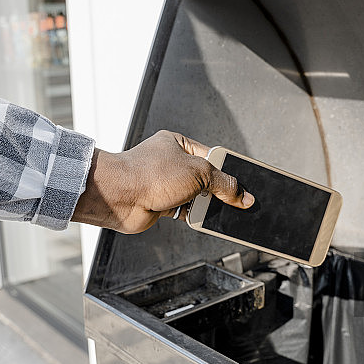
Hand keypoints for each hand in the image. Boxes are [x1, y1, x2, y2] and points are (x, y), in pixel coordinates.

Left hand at [72, 130, 254, 233]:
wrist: (119, 196)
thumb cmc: (148, 174)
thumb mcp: (198, 173)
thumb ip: (224, 183)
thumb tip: (243, 194)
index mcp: (179, 144)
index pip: (212, 156)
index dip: (229, 170)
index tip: (244, 182)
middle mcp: (171, 162)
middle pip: (206, 178)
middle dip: (218, 190)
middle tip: (236, 200)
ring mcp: (165, 184)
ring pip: (196, 196)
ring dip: (205, 205)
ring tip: (216, 210)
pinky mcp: (161, 204)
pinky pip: (185, 211)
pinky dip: (194, 216)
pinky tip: (201, 219)